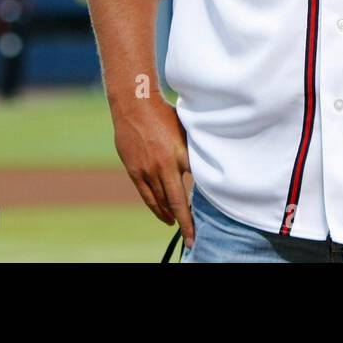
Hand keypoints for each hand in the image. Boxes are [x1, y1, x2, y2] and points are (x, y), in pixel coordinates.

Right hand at [111, 97, 193, 247]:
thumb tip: (208, 169)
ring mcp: (146, 170)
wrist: (135, 104)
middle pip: (175, 202)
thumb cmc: (165, 114)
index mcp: (179, 156)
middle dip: (184, 222)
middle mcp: (163, 167)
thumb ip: (194, 153)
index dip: (194, 213)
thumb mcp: (187, 132)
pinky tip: (162, 213)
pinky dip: (155, 206)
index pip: (191, 192)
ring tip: (176, 225)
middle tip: (191, 238)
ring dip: (169, 215)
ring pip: (159, 201)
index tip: (198, 229)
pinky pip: (146, 194)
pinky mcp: (133, 169)